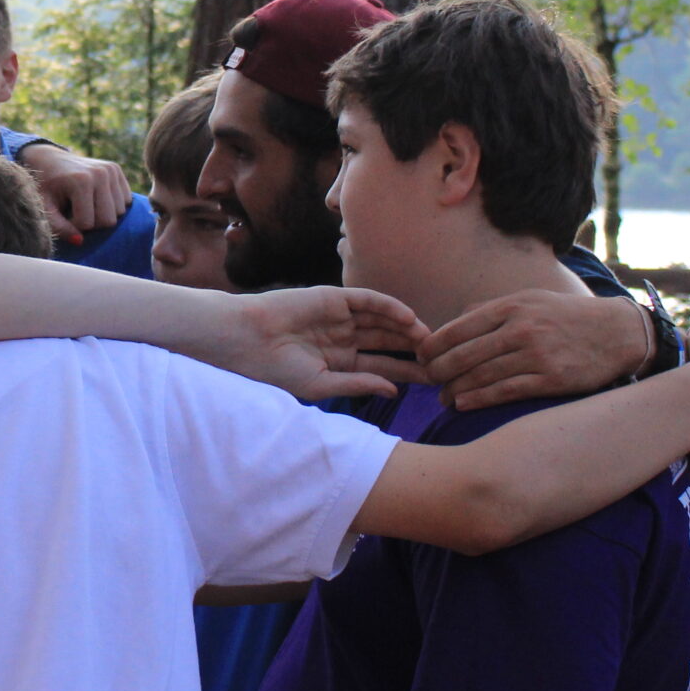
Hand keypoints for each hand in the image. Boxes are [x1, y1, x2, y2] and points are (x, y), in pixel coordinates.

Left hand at [16, 142, 128, 239]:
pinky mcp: (116, 169)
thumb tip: (80, 241)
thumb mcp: (46, 208)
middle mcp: (100, 173)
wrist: (48, 160)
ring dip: (102, 214)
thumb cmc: (45, 188)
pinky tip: (95, 198)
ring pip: (119, 213)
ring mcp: (111, 170)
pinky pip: (125, 201)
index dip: (74, 226)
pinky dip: (111, 205)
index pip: (88, 224)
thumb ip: (59, 228)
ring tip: (84, 204)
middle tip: (75, 212)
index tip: (63, 215)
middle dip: (92, 223)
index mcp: (81, 181)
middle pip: (108, 220)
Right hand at [232, 286, 427, 403]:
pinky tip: (409, 319)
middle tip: (442, 357)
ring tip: (430, 339)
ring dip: (407, 328)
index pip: (382, 368)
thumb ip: (357, 385)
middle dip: (414, 350)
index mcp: (340, 363)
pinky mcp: (334, 298)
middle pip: (388, 343)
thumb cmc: (275, 369)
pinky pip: (368, 301)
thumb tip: (393, 392)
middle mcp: (344, 339)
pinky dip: (389, 307)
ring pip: (382, 321)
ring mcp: (340, 318)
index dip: (408, 374)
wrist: (246, 340)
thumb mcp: (320, 385)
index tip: (434, 381)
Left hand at [418, 289, 648, 409]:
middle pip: (464, 354)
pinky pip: (505, 392)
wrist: (617, 333)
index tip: (421, 356)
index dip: (434, 345)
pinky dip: (479, 399)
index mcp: (511, 307)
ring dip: (456, 389)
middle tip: (427, 381)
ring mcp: (536, 355)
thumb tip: (456, 320)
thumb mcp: (530, 300)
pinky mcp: (551, 380)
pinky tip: (463, 404)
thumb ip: (493, 310)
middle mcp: (521, 329)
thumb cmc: (567, 317)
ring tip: (443, 398)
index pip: (459, 328)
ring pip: (481, 376)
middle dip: (438, 370)